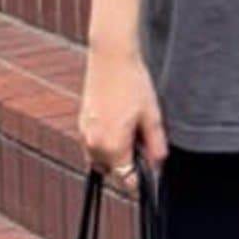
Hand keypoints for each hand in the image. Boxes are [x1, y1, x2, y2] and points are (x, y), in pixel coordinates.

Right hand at [78, 44, 166, 199]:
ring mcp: (84, 134)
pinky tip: (118, 124)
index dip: (140, 180)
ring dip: (114, 156)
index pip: (125, 181)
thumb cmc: (133, 83)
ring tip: (129, 132)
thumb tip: (157, 165)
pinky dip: (105, 144)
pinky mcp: (81, 123)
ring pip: (100, 160)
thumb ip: (156, 147)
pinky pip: (93, 145)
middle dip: (126, 166)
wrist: (111, 57)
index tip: (148, 172)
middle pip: (111, 173)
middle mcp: (94, 144)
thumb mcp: (152, 117)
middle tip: (141, 144)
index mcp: (113, 146)